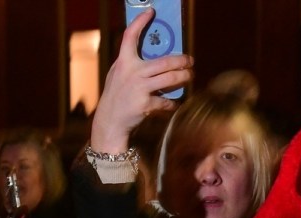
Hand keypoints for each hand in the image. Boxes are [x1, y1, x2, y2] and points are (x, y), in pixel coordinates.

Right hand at [89, 9, 193, 153]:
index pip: (130, 36)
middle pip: (164, 62)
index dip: (140, 22)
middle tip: (190, 60)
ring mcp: (139, 88)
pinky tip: (175, 102)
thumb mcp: (118, 74)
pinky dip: (172, 103)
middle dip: (181, 60)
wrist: (110, 121)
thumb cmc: (116, 95)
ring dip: (184, 77)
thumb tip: (149, 55)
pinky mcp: (145, 105)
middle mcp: (132, 72)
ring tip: (190, 76)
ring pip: (169, 79)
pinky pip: (165, 101)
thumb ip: (130, 64)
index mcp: (124, 62)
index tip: (151, 12)